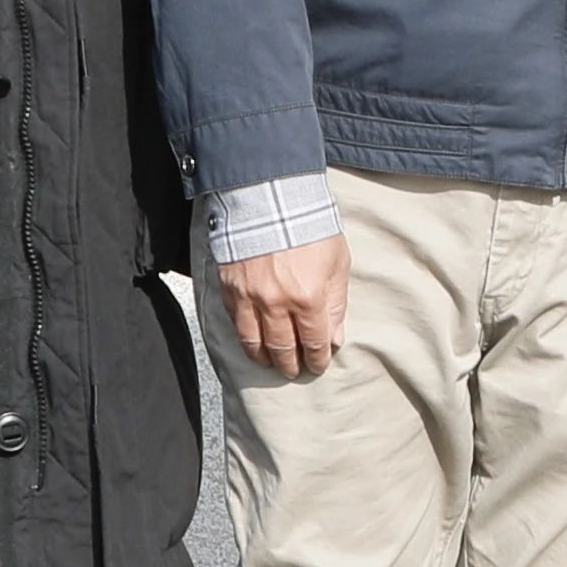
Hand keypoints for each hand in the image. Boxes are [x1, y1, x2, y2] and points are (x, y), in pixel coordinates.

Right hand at [218, 230, 352, 380]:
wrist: (269, 196)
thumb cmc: (309, 224)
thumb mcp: (337, 261)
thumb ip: (336, 303)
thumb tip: (334, 338)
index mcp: (308, 298)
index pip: (313, 343)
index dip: (317, 359)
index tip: (318, 364)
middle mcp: (276, 303)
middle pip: (282, 348)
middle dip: (290, 364)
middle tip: (294, 370)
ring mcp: (248, 297)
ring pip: (253, 342)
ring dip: (264, 357)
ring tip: (271, 361)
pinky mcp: (229, 287)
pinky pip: (235, 322)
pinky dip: (243, 335)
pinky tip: (250, 340)